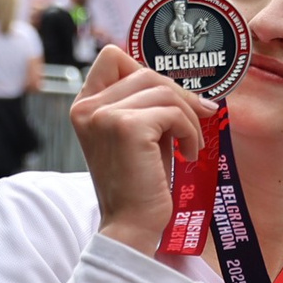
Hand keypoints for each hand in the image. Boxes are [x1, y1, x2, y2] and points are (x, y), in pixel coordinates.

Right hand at [70, 47, 213, 254]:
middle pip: (146, 71)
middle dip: (179, 95)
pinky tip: (188, 151)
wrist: (131, 225)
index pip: (112, 57)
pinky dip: (190, 130)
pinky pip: (173, 112)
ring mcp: (104, 115)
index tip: (169, 97)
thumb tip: (188, 85)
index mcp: (84, 106)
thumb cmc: (140, 182)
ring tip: (191, 142)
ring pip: (164, 90)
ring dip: (188, 115)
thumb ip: (147, 105)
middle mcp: (87, 107)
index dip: (146, 70)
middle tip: (199, 117)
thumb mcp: (138, 135)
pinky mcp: (127, 128)